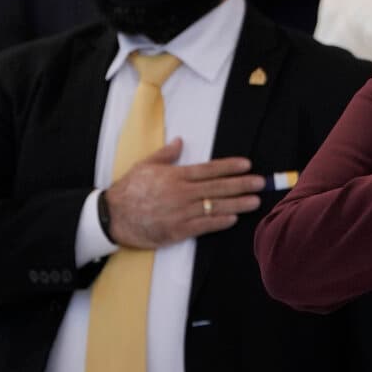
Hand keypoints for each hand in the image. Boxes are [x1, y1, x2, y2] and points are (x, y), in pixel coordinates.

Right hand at [106, 138, 265, 247]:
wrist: (111, 217)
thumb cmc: (128, 189)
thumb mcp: (145, 165)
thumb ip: (166, 154)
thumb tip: (180, 141)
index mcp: (176, 176)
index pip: (209, 169)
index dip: (229, 167)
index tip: (246, 165)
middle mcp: (182, 193)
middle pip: (218, 188)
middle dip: (241, 184)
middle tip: (260, 182)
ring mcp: (180, 212)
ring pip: (214, 207)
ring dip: (237, 204)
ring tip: (255, 201)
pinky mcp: (176, 230)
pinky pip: (203, 226)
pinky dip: (219, 222)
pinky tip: (233, 218)